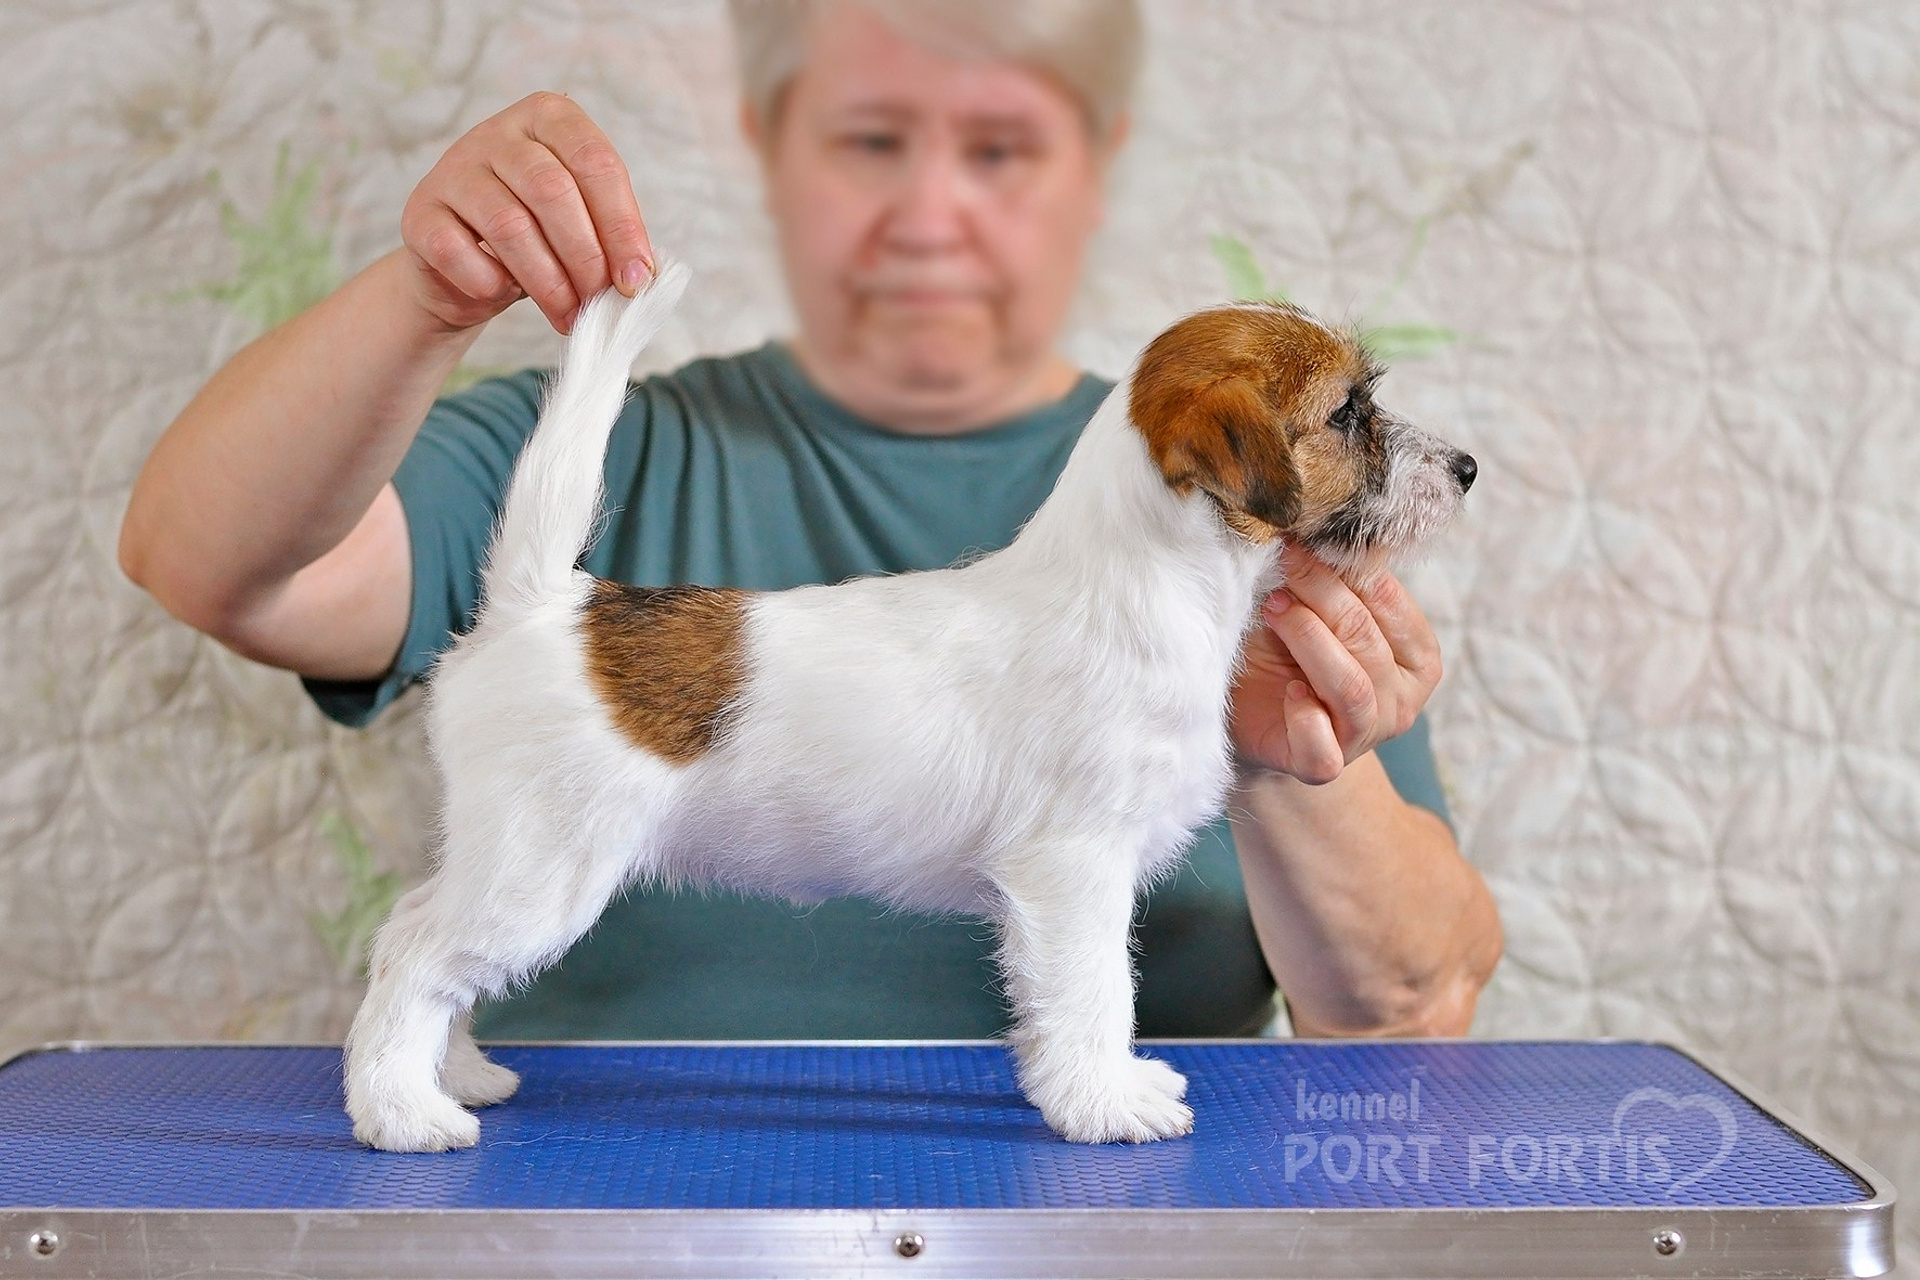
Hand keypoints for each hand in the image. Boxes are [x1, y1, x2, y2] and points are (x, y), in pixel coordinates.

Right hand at [399, 92, 654, 334]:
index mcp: (550, 118)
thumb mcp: (581, 225)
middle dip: (586, 258)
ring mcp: (453, 167)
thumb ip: (610, 239)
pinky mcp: (420, 209)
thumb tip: (640, 278)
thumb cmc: (537, 238)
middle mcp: (499, 132)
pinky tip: (502, 294)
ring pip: (510, 225)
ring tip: (567, 315)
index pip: (596, 162)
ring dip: (547, 282)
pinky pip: (457, 250)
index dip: (622, 227)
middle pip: (553, 191)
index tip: (637, 280)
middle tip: (600, 303)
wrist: (464, 266)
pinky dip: (488, 282)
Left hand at [1230, 546, 1442, 784]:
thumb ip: (1333, 582)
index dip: (1351, 569)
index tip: (1309, 539)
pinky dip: (1304, 717)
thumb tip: (1324, 528)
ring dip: (1309, 639)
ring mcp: (1365, 736)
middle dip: (1322, 594)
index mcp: (1417, 658)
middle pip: (1366, 638)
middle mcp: (1401, 699)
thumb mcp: (1316, 612)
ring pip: (1350, 684)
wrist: (1256, 721)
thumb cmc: (1289, 655)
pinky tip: (1288, 692)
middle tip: (1285, 565)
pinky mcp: (1323, 765)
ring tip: (1274, 609)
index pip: (1393, 605)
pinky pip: (1322, 746)